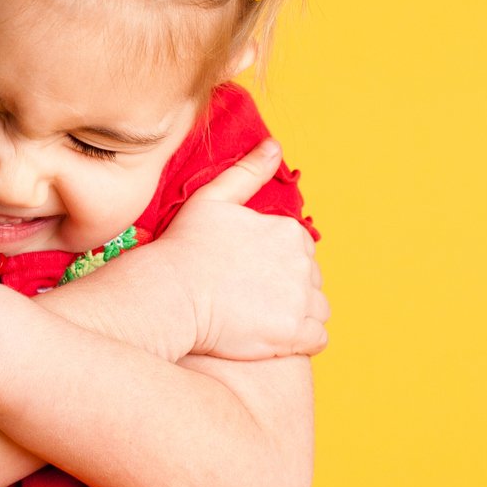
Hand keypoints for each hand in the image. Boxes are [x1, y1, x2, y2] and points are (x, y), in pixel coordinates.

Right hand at [146, 137, 330, 359]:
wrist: (169, 295)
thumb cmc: (185, 247)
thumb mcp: (213, 198)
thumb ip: (248, 172)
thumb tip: (274, 146)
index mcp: (289, 232)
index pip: (300, 251)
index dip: (276, 263)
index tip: (250, 273)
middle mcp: (303, 264)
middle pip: (310, 280)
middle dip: (289, 289)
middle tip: (251, 298)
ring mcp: (300, 300)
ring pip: (317, 310)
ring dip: (299, 315)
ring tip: (264, 319)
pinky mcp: (293, 334)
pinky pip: (317, 339)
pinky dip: (303, 341)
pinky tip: (277, 339)